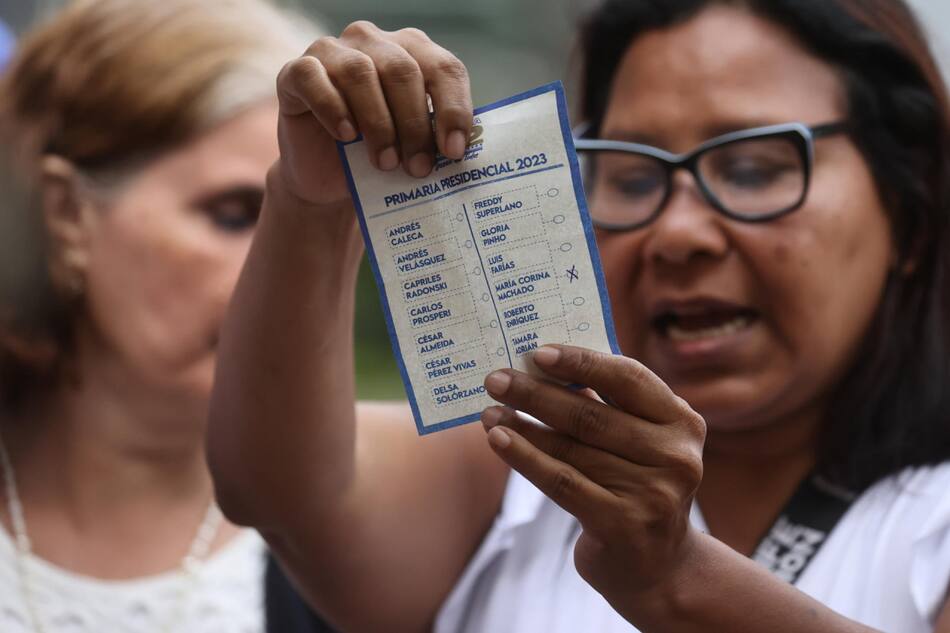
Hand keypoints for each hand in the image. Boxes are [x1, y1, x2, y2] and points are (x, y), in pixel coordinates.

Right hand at [273, 21, 473, 205]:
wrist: (327, 175)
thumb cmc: (379, 154)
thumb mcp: (414, 146)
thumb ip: (435, 138)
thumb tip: (457, 151)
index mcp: (413, 51)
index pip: (443, 68)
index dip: (454, 109)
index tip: (455, 152)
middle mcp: (373, 42)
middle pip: (402, 71)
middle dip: (415, 124)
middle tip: (420, 167)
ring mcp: (332, 51)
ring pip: (360, 73)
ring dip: (378, 123)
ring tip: (387, 162)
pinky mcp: (296, 71)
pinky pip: (313, 79)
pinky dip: (333, 108)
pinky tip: (347, 137)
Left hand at [480, 345, 705, 610]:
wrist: (658, 567)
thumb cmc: (636, 487)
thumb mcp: (640, 443)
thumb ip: (608, 405)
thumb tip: (542, 365)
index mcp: (682, 423)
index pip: (628, 378)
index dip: (582, 362)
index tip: (537, 352)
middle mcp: (675, 456)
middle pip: (592, 414)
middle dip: (537, 393)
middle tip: (496, 379)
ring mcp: (653, 493)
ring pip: (571, 448)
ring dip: (523, 426)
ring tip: (490, 412)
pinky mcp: (623, 525)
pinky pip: (561, 481)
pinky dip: (524, 457)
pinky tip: (499, 440)